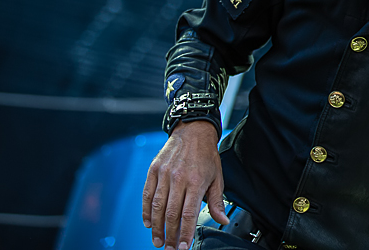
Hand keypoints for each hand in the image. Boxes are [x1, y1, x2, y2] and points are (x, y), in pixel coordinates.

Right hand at [142, 120, 227, 248]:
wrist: (193, 131)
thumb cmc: (206, 155)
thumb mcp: (217, 177)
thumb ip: (216, 201)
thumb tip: (222, 220)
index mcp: (196, 182)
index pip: (189, 214)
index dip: (185, 233)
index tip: (183, 247)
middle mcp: (178, 178)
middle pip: (171, 214)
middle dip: (170, 235)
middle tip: (169, 248)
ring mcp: (164, 174)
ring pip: (157, 206)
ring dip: (156, 227)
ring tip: (157, 240)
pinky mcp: (154, 170)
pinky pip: (147, 194)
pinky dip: (146, 211)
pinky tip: (148, 223)